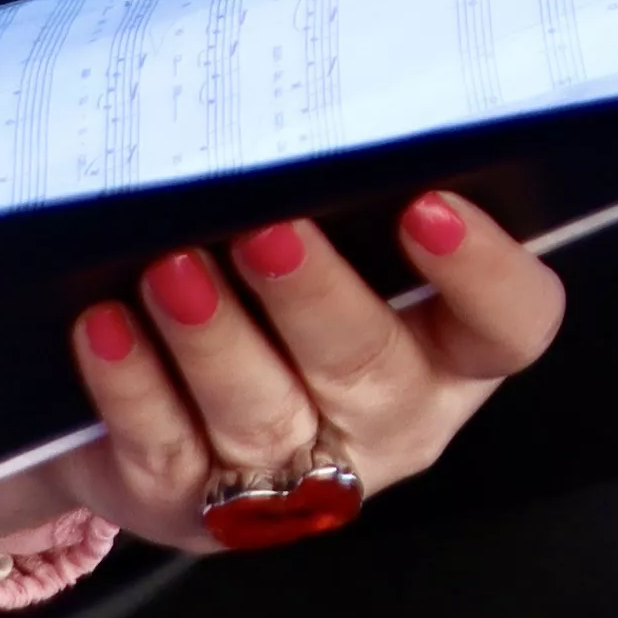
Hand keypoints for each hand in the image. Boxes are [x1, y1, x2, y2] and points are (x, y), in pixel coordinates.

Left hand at [0, 190, 567, 563]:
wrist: (177, 411)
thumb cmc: (284, 297)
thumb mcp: (350, 253)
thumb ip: (356, 205)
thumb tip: (317, 112)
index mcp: (455, 355)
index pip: (510, 325)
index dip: (483, 272)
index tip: (427, 204)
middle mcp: (391, 420)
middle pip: (371, 369)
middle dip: (315, 298)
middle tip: (267, 230)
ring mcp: (293, 476)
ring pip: (261, 412)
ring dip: (214, 339)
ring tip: (170, 269)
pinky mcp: (192, 505)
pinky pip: (164, 445)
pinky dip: (133, 384)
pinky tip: (106, 327)